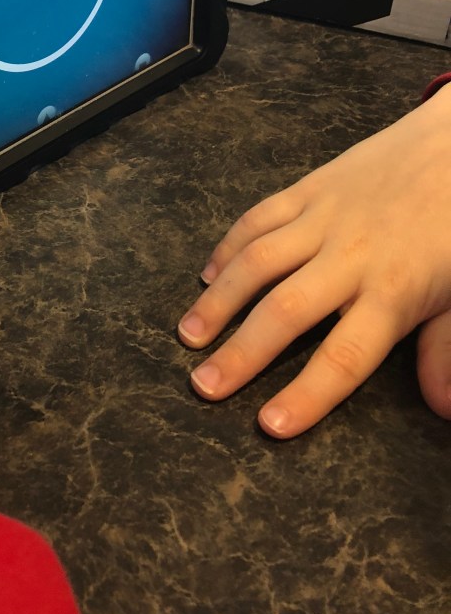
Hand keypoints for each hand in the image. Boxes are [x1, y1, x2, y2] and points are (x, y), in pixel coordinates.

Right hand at [178, 83, 450, 437]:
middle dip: (241, 352)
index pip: (345, 356)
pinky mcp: (309, 188)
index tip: (270, 425)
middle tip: (202, 386)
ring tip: (189, 334)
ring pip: (259, 261)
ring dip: (220, 300)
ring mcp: (324, 218)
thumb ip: (445, 349)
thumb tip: (442, 409)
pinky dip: (228, 246)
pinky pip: (259, 217)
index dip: (306, 394)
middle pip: (285, 311)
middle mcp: (351, 257)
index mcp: (395, 291)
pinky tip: (207, 274)